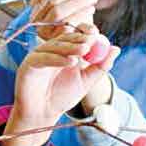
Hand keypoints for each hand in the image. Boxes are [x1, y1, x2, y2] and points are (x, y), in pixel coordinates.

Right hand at [5, 31, 118, 145]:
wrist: (43, 113)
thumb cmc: (62, 97)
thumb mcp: (86, 81)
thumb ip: (100, 67)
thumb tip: (116, 49)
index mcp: (65, 50)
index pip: (75, 35)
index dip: (85, 32)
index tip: (96, 34)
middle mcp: (51, 49)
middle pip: (65, 38)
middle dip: (79, 38)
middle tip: (91, 41)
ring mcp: (39, 55)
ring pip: (55, 46)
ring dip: (70, 47)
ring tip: (84, 51)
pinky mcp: (29, 63)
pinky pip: (43, 57)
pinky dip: (57, 59)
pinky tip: (70, 62)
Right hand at [30, 0, 98, 39]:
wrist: (74, 38)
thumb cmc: (71, 12)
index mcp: (39, 1)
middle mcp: (38, 16)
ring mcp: (45, 29)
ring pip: (58, 13)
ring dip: (78, 2)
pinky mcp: (56, 41)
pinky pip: (66, 28)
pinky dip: (80, 18)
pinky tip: (90, 10)